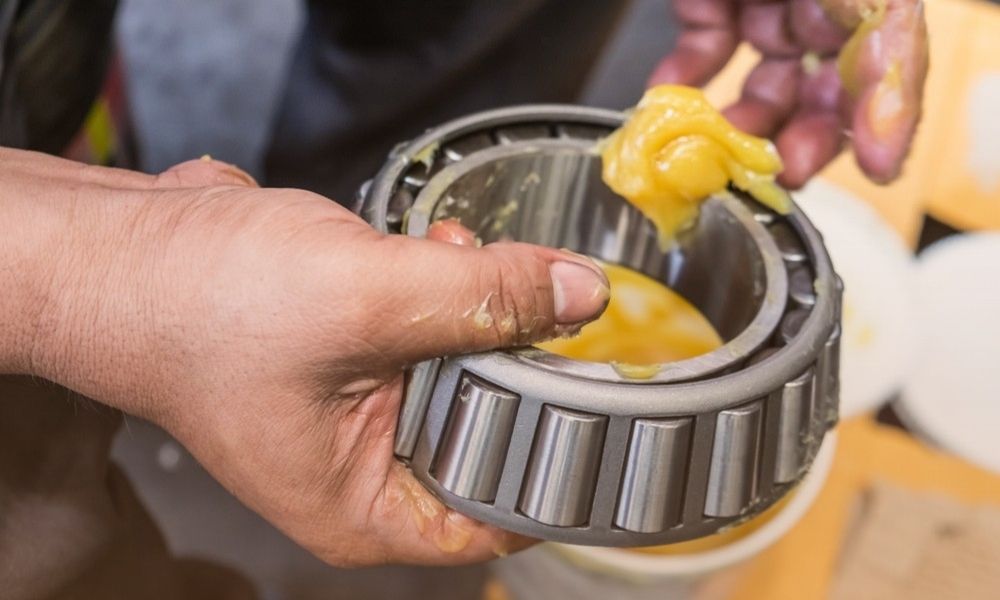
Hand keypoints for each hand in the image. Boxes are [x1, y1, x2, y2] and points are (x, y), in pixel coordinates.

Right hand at [2, 149, 609, 565]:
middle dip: (513, 357)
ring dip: (479, 310)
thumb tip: (577, 294)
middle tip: (527, 303)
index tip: (610, 405)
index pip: (498, 517)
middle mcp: (362, 469)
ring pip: (462, 370)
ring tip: (461, 259)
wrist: (122, 249)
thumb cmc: (198, 309)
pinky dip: (444, 289)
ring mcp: (354, 410)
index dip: (561, 463)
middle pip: (489, 429)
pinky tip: (437, 249)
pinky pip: (426, 331)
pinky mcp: (349, 354)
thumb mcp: (366, 299)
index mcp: (363, 506)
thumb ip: (484, 299)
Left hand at [650, 0, 927, 187]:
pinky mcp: (712, 7)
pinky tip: (667, 104)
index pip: (893, 64)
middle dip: (802, 143)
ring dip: (742, 131)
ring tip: (715, 156)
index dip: (888, 119)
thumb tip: (883, 101)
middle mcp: (821, 7)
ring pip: (765, 90)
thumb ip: (872, 25)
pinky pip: (704, 58)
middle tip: (778, 177)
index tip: (878, 167)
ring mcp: (768, 9)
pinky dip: (686, 88)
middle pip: (828, 95)